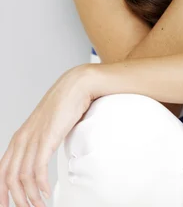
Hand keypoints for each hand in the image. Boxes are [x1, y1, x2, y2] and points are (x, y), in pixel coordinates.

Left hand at [0, 65, 93, 206]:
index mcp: (19, 137)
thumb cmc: (65, 105)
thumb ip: (40, 144)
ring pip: (22, 177)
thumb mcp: (46, 128)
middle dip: (16, 200)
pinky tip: (46, 194)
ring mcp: (33, 138)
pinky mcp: (46, 138)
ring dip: (30, 197)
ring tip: (40, 206)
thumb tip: (42, 163)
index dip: (1, 193)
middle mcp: (21, 139)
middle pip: (8, 178)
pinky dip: (40, 186)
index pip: (1, 171)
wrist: (76, 86)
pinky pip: (38, 169)